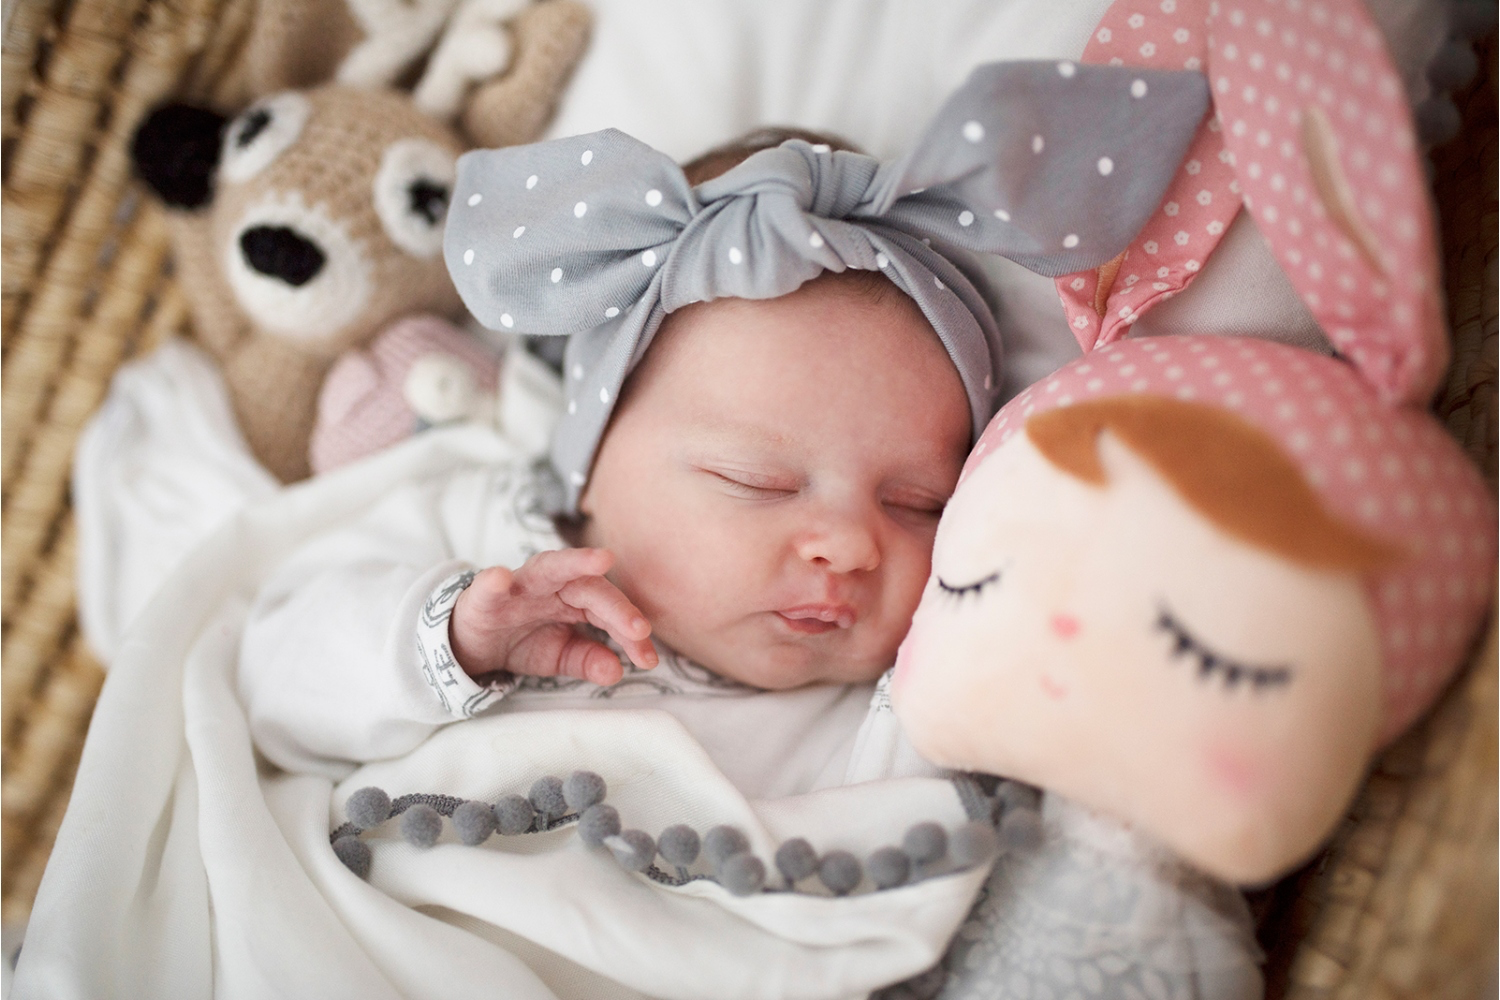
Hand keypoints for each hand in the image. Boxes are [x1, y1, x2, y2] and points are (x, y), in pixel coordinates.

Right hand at [449, 548, 655, 685]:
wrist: (475, 642)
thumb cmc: (523, 640)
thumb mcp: (560, 655)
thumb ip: (588, 659)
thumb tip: (617, 672)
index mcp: (575, 598)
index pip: (610, 612)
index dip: (630, 634)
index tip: (648, 659)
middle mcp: (553, 584)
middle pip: (590, 588)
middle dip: (617, 607)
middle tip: (640, 628)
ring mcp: (520, 585)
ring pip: (549, 567)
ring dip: (575, 563)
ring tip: (602, 560)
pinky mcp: (485, 595)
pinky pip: (489, 586)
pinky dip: (494, 581)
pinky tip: (500, 577)